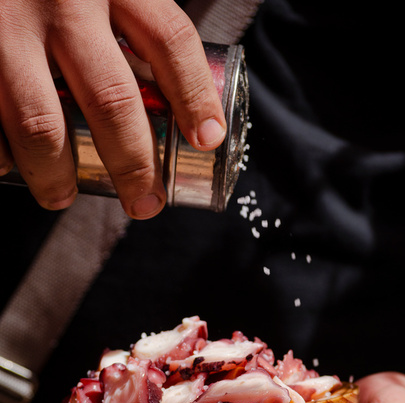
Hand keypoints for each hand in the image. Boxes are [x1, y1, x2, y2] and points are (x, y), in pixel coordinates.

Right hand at [0, 0, 225, 217]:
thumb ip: (130, 19)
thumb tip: (173, 102)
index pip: (169, 39)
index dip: (195, 95)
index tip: (207, 141)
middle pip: (112, 99)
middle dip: (134, 165)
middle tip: (144, 202)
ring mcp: (8, 23)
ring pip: (41, 124)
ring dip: (56, 176)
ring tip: (63, 197)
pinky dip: (1, 153)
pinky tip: (10, 166)